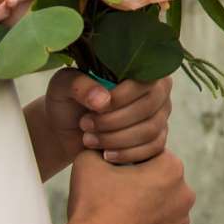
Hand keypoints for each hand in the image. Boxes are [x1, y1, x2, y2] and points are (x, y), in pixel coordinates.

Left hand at [45, 72, 173, 164]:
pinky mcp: (157, 137)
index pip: (145, 81)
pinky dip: (127, 154)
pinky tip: (106, 154)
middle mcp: (157, 89)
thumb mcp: (63, 86)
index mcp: (138, 69)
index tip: (94, 109)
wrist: (65, 129)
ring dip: (116, 139)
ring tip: (89, 140)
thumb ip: (80, 86)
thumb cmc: (67, 101)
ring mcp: (160, 114)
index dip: (121, 98)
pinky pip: (154, 148)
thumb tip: (103, 100)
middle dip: (113, 122)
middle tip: (86, 125)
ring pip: (150, 130)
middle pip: (149, 107)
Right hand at [68, 147, 193, 223]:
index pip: (151, 156)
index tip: (114, 172)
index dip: (130, 162)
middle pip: (160, 181)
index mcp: (172, 168)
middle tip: (115, 195)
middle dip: (142, 185)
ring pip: (163, 206)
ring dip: (147, 207)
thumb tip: (104, 138)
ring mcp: (181, 222)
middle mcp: (186, 193)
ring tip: (120, 214)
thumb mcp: (90, 160)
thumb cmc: (91, 203)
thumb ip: (101, 144)